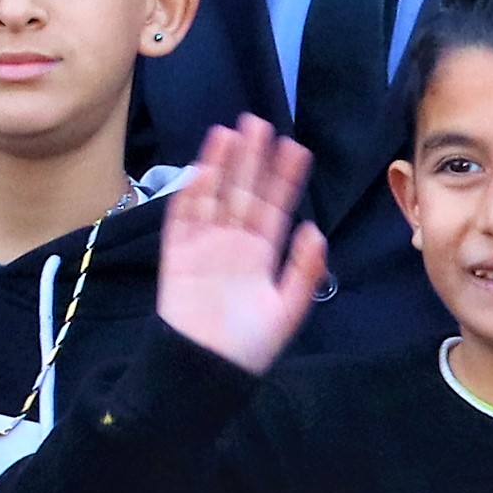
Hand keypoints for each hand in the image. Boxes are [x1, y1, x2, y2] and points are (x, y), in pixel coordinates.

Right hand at [153, 117, 325, 375]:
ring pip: (214, 195)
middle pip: (244, 191)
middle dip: (251, 159)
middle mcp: (234, 242)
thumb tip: (316, 229)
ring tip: (231, 132)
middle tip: (259, 124)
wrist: (205, 369)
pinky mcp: (177, 253)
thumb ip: (303, 270)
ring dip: (221, 165)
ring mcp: (204, 245)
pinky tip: (203, 166)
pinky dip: (191, 191)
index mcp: (263, 253)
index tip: (295, 148)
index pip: (276, 206)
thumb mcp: (287, 309)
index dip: (285, 178)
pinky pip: (183, 216)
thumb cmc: (248, 345)